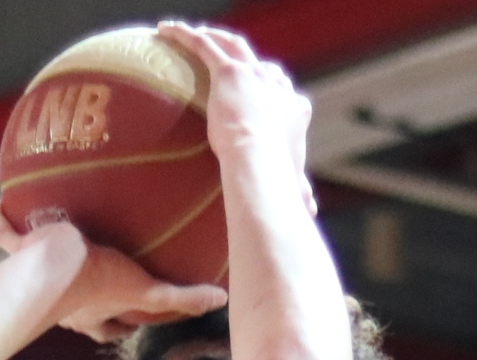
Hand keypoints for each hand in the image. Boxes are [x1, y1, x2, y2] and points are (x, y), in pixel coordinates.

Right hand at [0, 208, 225, 342]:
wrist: (53, 270)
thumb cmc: (97, 285)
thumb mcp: (146, 293)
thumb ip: (179, 298)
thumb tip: (219, 299)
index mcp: (96, 312)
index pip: (114, 324)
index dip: (125, 321)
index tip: (132, 314)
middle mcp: (68, 300)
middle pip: (78, 304)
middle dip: (84, 299)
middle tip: (94, 275)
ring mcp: (40, 276)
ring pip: (40, 271)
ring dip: (43, 257)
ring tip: (47, 233)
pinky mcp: (22, 252)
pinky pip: (7, 236)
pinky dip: (2, 223)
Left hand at [156, 21, 313, 181]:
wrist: (258, 161)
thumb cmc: (275, 176)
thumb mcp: (290, 180)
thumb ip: (298, 191)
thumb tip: (311, 212)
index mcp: (293, 109)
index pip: (285, 93)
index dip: (274, 92)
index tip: (264, 96)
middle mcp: (276, 86)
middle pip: (264, 67)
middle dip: (250, 62)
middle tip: (233, 62)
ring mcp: (252, 76)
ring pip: (235, 46)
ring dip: (219, 37)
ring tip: (202, 34)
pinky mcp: (228, 73)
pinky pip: (204, 48)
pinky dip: (185, 36)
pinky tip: (166, 30)